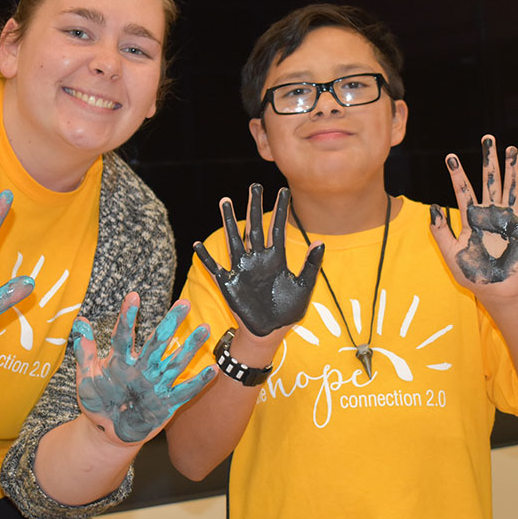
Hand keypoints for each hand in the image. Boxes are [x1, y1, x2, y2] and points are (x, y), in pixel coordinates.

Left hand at [72, 292, 216, 443]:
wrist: (107, 432)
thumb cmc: (97, 401)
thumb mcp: (86, 378)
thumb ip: (85, 352)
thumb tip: (80, 320)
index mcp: (121, 359)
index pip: (125, 335)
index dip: (128, 316)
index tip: (133, 296)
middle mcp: (142, 367)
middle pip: (158, 341)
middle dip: (171, 322)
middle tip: (184, 302)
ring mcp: (156, 384)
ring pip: (175, 362)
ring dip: (190, 346)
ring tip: (205, 328)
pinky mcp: (166, 403)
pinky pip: (184, 391)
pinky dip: (198, 382)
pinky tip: (213, 369)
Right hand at [194, 183, 323, 336]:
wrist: (270, 332)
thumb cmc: (288, 311)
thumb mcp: (304, 287)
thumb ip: (311, 265)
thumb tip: (319, 242)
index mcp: (276, 258)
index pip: (277, 228)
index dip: (280, 210)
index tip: (283, 191)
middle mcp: (257, 259)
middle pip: (254, 227)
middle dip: (253, 206)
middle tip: (254, 186)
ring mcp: (242, 269)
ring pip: (234, 240)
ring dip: (229, 222)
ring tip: (225, 201)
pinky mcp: (229, 283)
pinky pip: (215, 268)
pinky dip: (206, 258)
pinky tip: (197, 245)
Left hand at [430, 135, 517, 297]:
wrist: (491, 290)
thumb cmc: (469, 272)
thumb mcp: (449, 251)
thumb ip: (439, 230)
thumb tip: (431, 207)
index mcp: (471, 217)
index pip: (462, 190)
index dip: (457, 174)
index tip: (450, 157)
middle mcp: (490, 213)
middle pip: (489, 181)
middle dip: (488, 160)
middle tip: (487, 138)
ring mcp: (508, 219)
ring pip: (509, 188)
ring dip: (511, 169)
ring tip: (511, 149)